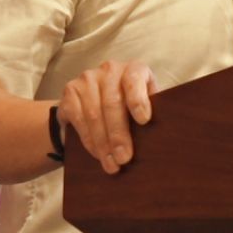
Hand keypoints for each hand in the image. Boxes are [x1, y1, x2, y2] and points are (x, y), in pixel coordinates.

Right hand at [58, 60, 156, 175]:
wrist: (96, 99)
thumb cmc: (130, 104)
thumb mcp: (145, 104)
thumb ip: (152, 112)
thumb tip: (161, 139)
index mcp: (134, 69)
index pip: (135, 80)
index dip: (138, 100)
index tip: (144, 120)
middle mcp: (110, 69)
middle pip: (113, 103)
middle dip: (118, 134)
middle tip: (124, 158)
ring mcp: (87, 79)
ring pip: (94, 114)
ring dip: (103, 143)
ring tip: (111, 163)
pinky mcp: (70, 91)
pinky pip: (79, 119)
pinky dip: (89, 140)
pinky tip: (97, 154)